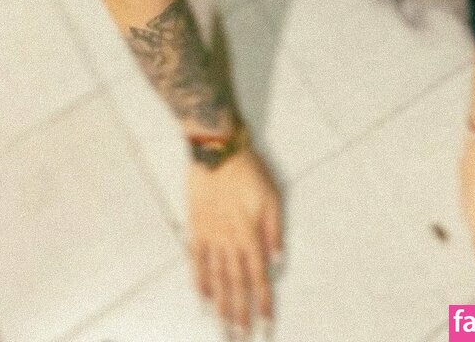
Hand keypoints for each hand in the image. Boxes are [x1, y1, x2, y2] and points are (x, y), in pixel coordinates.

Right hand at [186, 140, 282, 337]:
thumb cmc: (248, 171)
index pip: (259, 276)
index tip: (266, 323)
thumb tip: (278, 260)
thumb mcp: (272, 196)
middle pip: (236, 285)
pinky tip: (203, 298)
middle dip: (240, 314)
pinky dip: (200, 281)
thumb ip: (274, 230)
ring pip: (216, 278)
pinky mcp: (196, 228)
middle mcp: (230, 241)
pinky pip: (196, 261)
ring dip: (221, 305)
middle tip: (241, 337)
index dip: (263, 302)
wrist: (216, 151)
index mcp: (251, 234)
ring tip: (224, 328)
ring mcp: (210, 237)